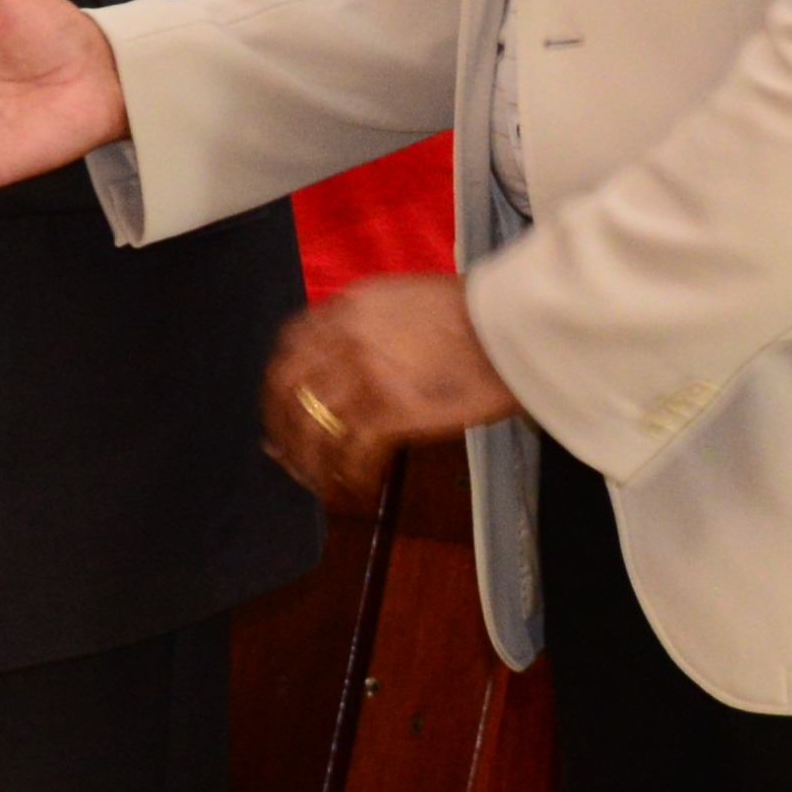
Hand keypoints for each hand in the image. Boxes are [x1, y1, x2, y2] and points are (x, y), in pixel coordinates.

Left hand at [259, 276, 522, 506]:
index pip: (290, 345)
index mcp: (347, 307)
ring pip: (313, 426)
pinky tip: (357, 489)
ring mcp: (364, 373)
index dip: (278, 382)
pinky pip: (351, 452)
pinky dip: (349, 476)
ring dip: (311, 462)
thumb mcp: (404, 302)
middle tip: (287, 457)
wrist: (513, 327)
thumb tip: (348, 362)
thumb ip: (367, 326)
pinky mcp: (390, 409)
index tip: (280, 407)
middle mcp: (345, 337)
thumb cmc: (474, 316)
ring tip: (321, 483)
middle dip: (281, 427)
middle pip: (288, 388)